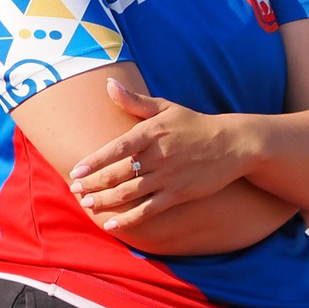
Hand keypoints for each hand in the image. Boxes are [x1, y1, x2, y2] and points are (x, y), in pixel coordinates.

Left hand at [66, 79, 252, 232]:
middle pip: (119, 173)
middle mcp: (158, 156)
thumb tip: (109, 83)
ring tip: (88, 204)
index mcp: (152, 133)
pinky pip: (149, 210)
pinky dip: (129, 218)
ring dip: (106, 201)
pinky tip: (112, 223)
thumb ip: (135, 101)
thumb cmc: (195, 125)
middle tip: (75, 191)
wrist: (233, 144)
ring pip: (130, 193)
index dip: (94, 162)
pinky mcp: (178, 194)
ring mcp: (168, 177)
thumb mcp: (166, 108)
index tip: (76, 171)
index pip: (116, 149)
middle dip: (94, 184)